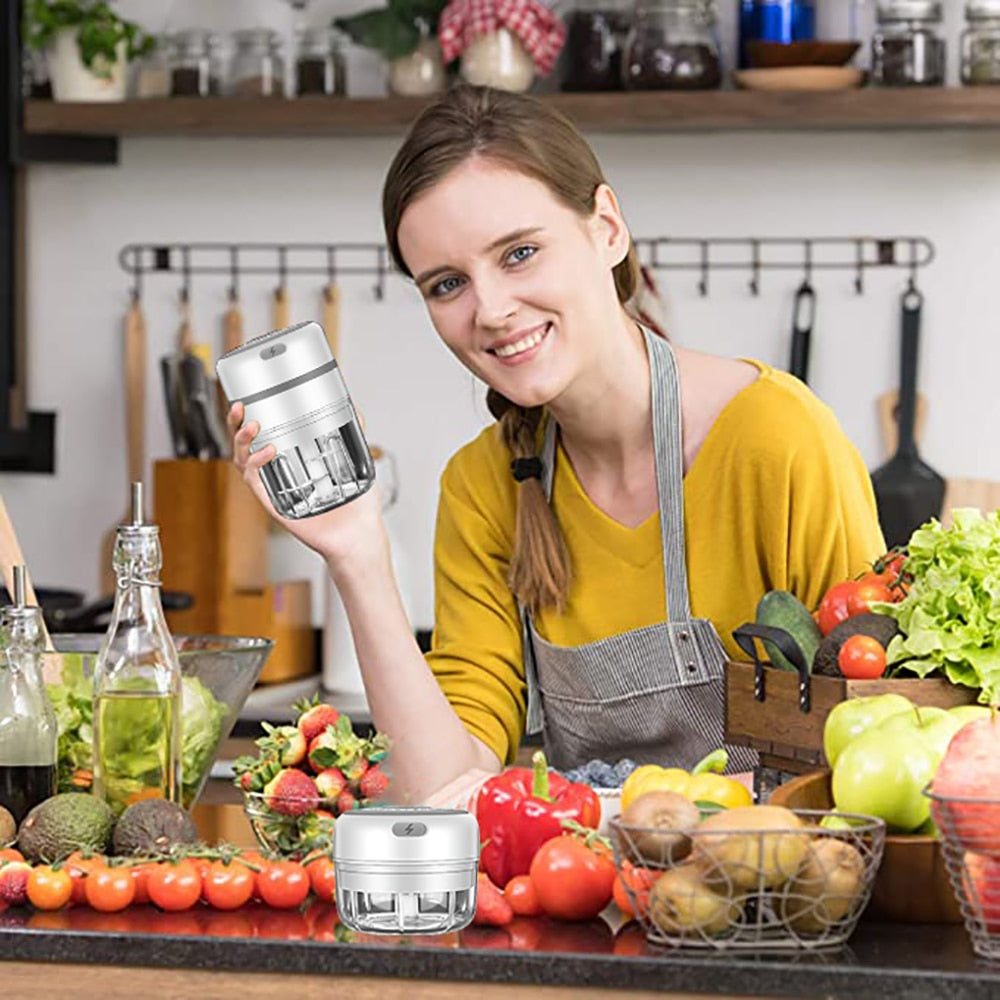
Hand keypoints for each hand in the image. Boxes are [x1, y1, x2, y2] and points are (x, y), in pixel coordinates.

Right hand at [227, 401, 385, 567]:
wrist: (359, 535)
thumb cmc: (356, 506)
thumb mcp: (356, 464)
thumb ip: (354, 437)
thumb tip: (355, 411)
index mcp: (292, 464)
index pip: (264, 437)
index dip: (252, 420)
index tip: (250, 400)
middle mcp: (279, 475)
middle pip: (245, 447)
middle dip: (236, 425)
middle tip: (240, 407)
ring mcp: (275, 489)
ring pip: (243, 462)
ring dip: (242, 441)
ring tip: (253, 425)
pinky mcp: (275, 504)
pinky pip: (255, 482)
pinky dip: (257, 464)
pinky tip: (269, 451)